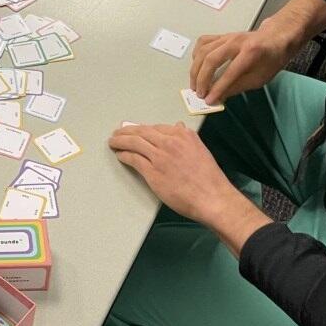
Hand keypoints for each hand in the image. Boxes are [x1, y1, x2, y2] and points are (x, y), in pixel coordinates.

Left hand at [109, 123, 269, 251]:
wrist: (212, 198)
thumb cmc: (209, 178)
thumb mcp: (200, 150)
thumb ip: (186, 138)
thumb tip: (177, 127)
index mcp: (183, 135)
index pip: (156, 127)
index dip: (142, 129)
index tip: (135, 130)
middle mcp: (170, 142)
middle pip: (142, 132)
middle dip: (127, 131)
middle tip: (118, 132)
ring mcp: (160, 156)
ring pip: (134, 142)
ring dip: (120, 140)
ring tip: (113, 141)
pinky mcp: (152, 171)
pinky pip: (133, 158)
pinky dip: (124, 154)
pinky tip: (120, 154)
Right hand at [188, 0, 325, 102]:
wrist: (276, 38)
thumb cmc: (271, 58)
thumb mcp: (259, 78)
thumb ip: (237, 87)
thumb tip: (218, 96)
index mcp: (251, 53)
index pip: (229, 73)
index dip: (217, 89)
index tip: (209, 100)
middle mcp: (236, 42)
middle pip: (211, 59)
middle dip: (202, 79)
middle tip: (199, 94)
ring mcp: (227, 37)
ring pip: (203, 51)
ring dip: (196, 70)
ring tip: (195, 84)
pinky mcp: (222, 35)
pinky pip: (203, 42)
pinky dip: (196, 55)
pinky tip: (197, 66)